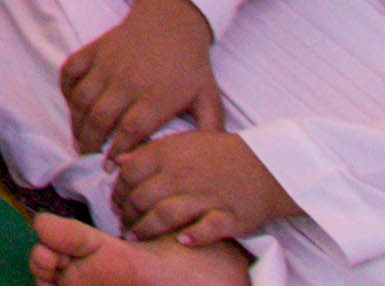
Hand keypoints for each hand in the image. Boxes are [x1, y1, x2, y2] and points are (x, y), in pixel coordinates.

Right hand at [57, 0, 217, 159]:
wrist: (173, 19)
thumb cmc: (191, 64)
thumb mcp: (209, 97)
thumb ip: (210, 129)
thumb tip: (209, 157)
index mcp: (155, 97)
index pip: (130, 132)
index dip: (117, 152)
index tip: (111, 167)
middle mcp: (128, 82)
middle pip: (100, 119)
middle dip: (91, 143)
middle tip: (89, 157)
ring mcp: (108, 64)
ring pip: (82, 99)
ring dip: (76, 122)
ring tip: (79, 138)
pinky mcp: (94, 49)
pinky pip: (70, 71)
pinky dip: (66, 89)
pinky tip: (71, 105)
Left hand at [107, 128, 291, 250]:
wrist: (267, 164)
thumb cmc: (219, 154)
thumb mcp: (182, 142)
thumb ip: (150, 152)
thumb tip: (119, 162)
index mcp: (169, 153)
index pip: (129, 172)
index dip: (118, 190)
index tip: (116, 202)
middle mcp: (183, 174)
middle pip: (142, 198)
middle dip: (127, 214)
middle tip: (123, 223)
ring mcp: (206, 196)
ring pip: (165, 216)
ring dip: (147, 230)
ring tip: (137, 237)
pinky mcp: (228, 216)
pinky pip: (206, 229)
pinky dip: (191, 237)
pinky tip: (179, 242)